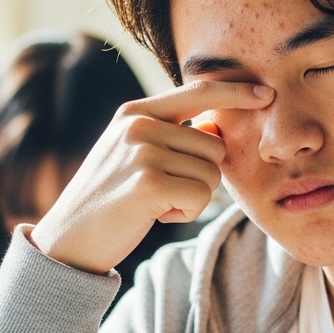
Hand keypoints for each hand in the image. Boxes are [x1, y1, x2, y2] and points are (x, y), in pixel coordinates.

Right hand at [31, 80, 273, 273]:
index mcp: (135, 112)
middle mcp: (138, 125)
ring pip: (211, 174)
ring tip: (155, 203)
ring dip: (193, 198)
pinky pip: (201, 197)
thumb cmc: (110, 200)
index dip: (235, 93)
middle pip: (215, 147)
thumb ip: (173, 137)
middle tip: (163, 193)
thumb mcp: (135, 156)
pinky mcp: (149, 184)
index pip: (198, 92)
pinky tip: (155, 215)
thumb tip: (216, 126)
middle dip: (202, 177)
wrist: (68, 240)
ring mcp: (142, 152)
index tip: (265, 93)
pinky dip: (186, 214)